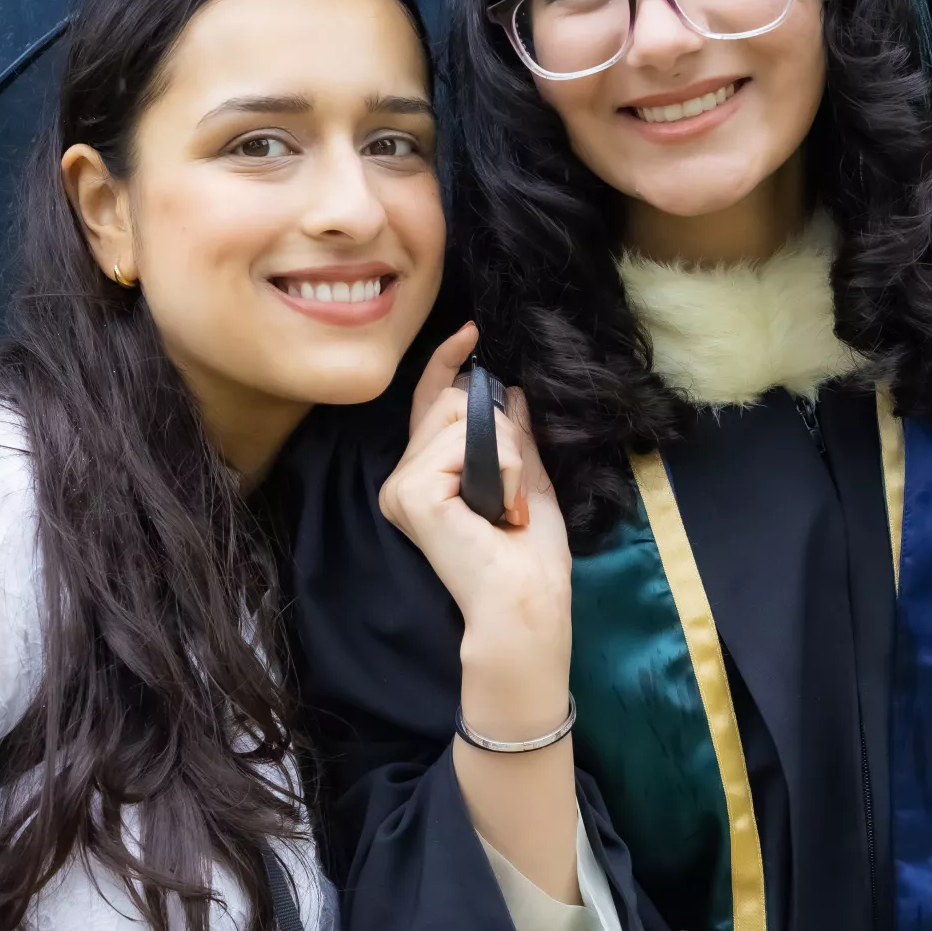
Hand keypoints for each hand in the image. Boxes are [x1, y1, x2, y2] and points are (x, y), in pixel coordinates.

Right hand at [378, 324, 572, 735]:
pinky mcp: (411, 492)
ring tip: (506, 504)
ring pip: (462, 416)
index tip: (471, 332)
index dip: (446, 363)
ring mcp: (401, 485)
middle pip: (453, 401)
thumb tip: (510, 390)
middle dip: (502, 433)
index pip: (429, 403)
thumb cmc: (529, 554)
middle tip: (513, 488)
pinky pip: (466, 442)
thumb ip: (513, 436)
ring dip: (507, 454)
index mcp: (426, 475)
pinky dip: (501, 468)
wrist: (527, 598)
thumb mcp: (529, 478)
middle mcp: (402, 478)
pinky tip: (498, 508)